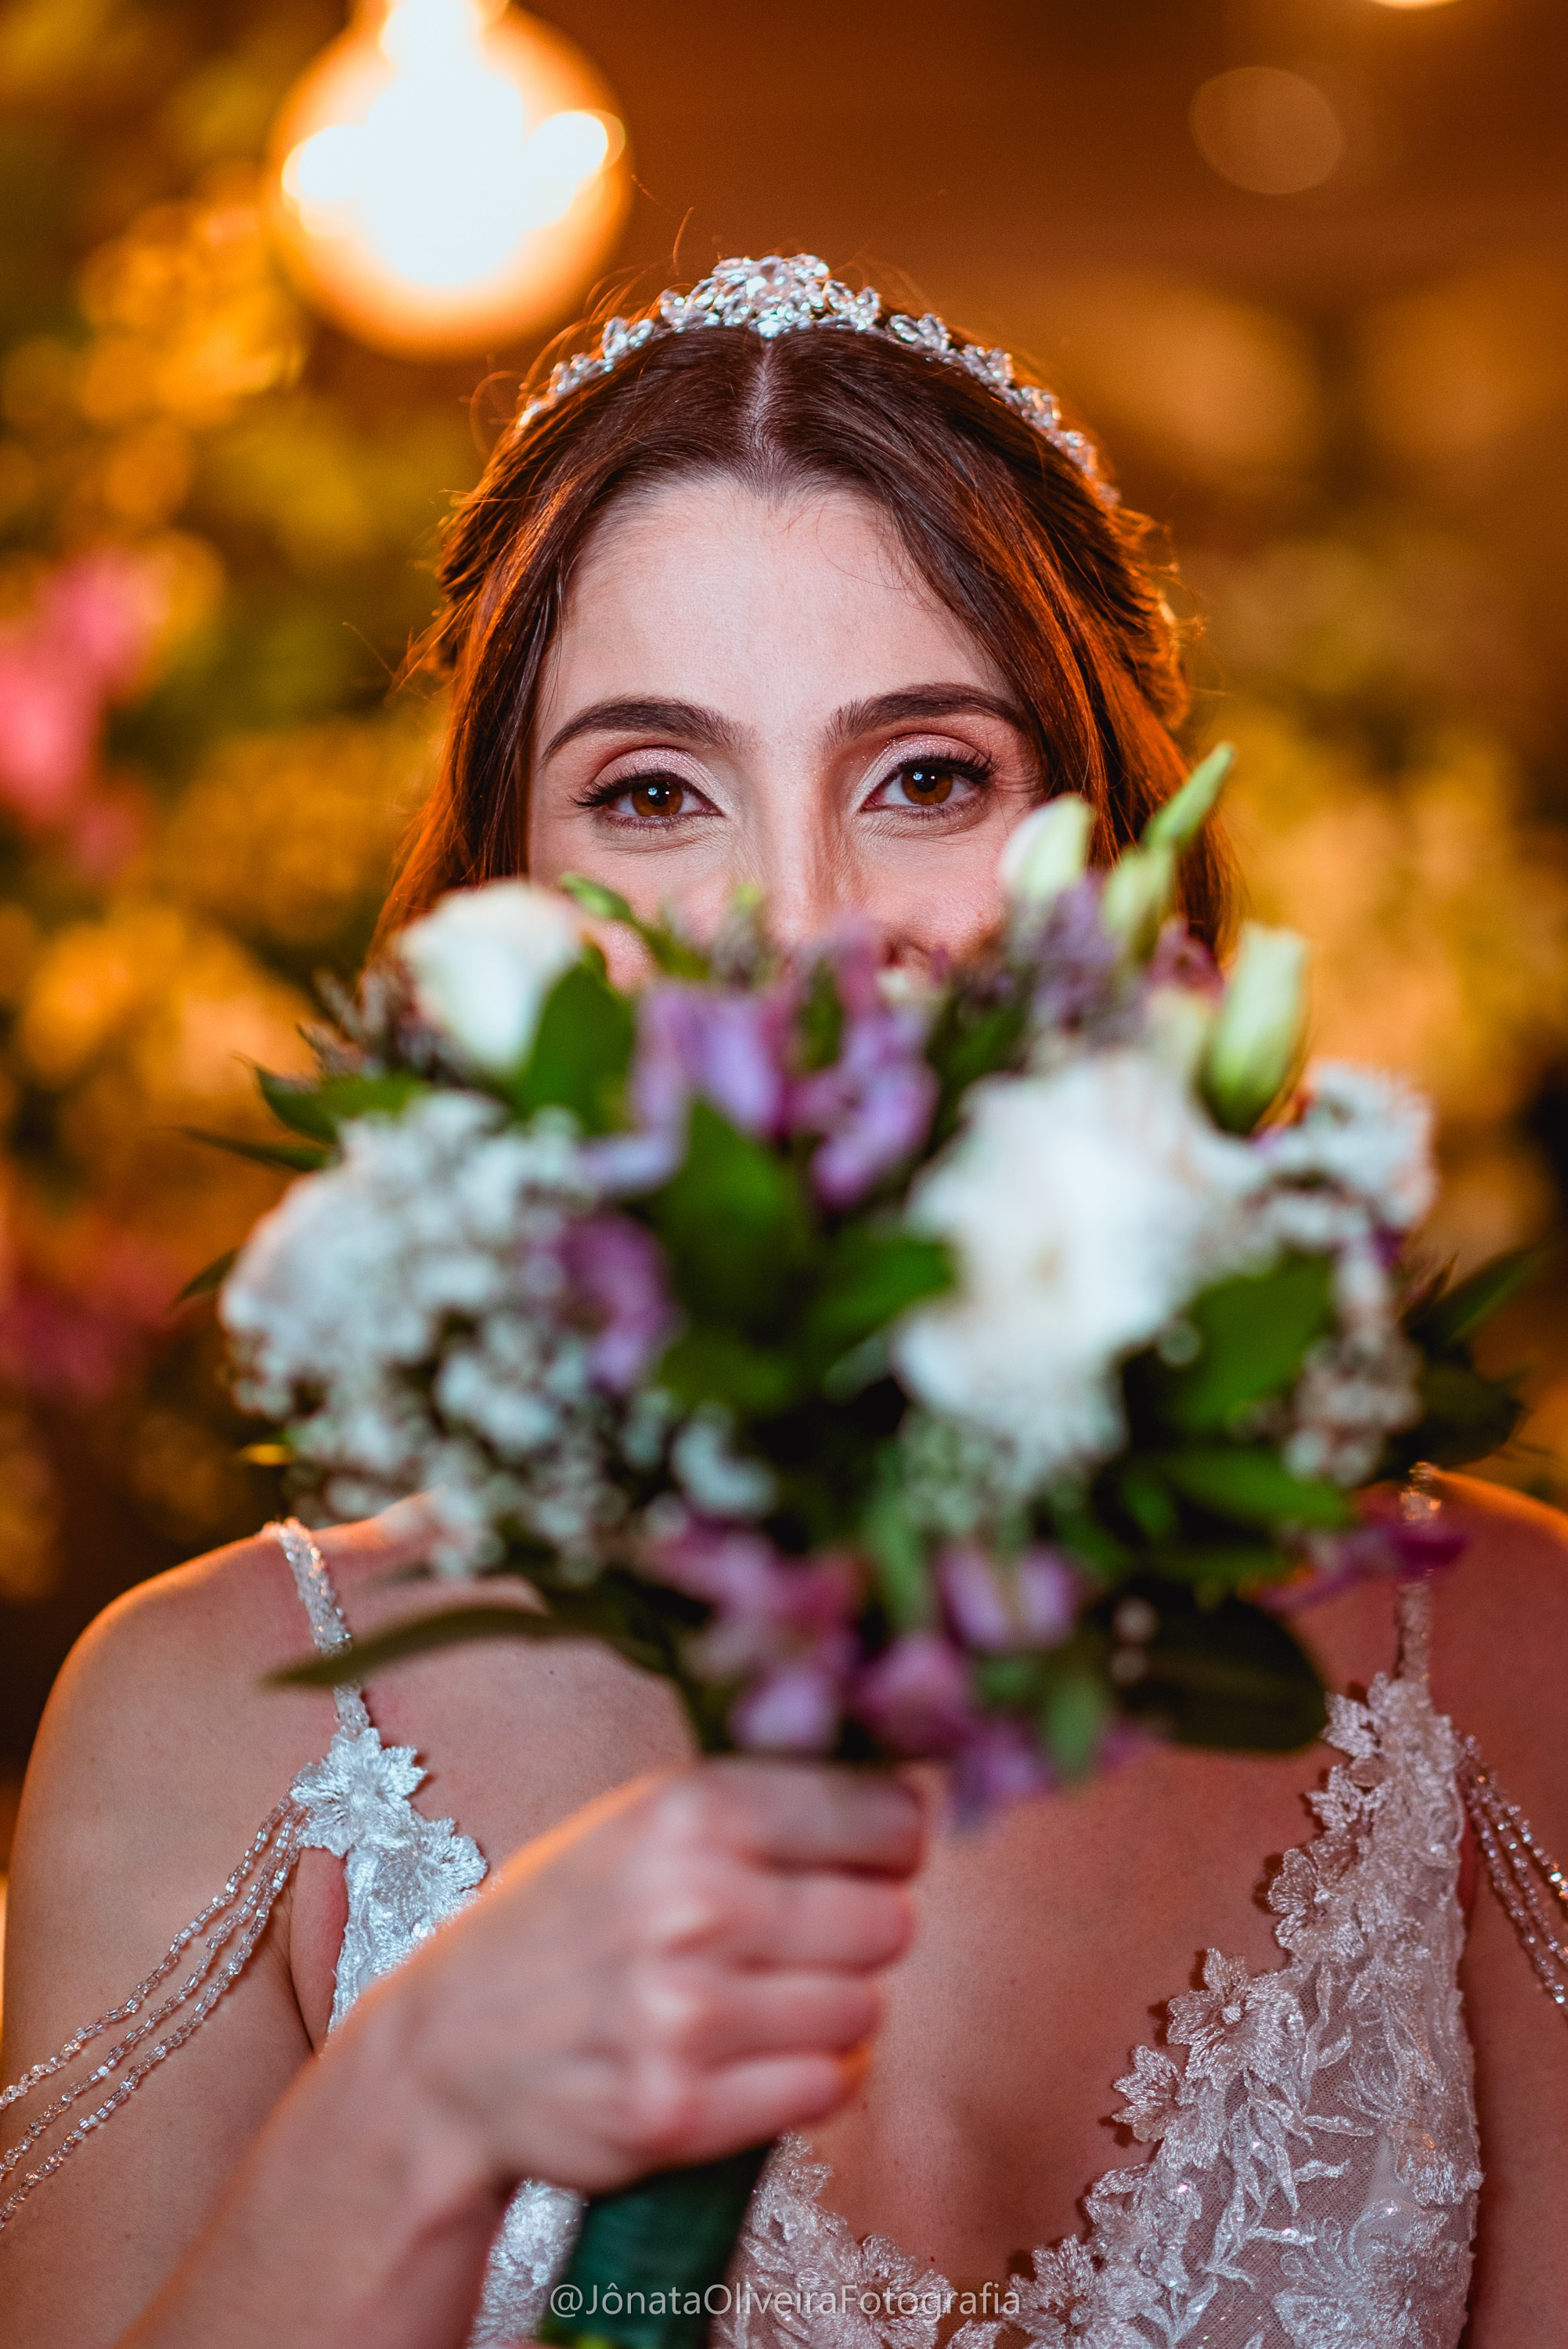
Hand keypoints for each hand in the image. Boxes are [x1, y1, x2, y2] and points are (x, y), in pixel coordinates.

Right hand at [358, 1758, 924, 2197]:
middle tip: (811, 1935)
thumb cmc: (565, 1922)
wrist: (444, 2056)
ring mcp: (685, 2017)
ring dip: (835, 2008)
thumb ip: (762, 1802)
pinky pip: (827, 2088)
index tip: (876, 1854)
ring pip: (865, 2009)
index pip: (883, 1817)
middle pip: (888, 1921)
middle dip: (865, 1929)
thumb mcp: (641, 1821)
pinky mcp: (682, 2114)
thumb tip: (913, 1793)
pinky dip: (811, 2075)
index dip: (892, 1842)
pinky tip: (757, 2054)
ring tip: (768, 1996)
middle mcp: (692, 1905)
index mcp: (688, 1811)